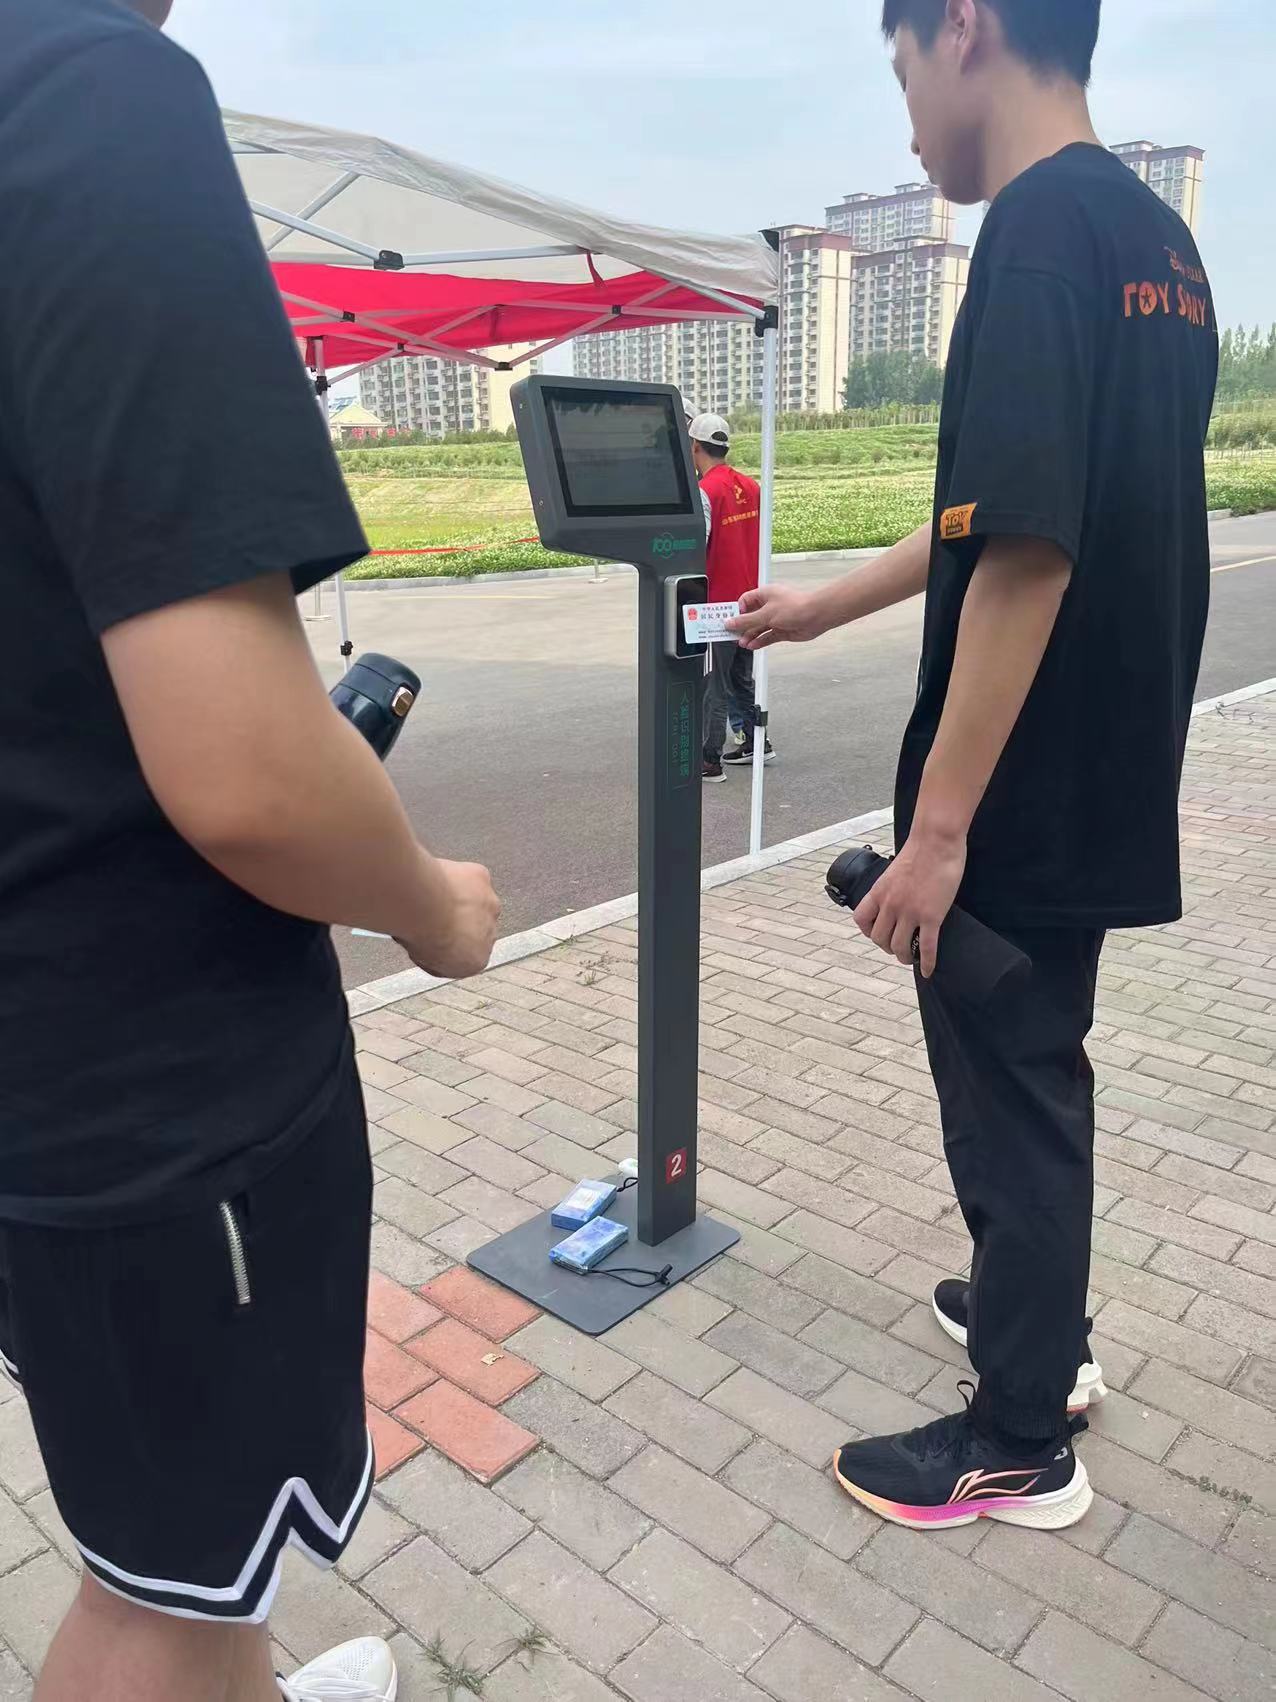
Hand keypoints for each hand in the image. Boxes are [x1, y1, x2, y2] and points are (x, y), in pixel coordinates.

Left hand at [398, 859, 500, 978]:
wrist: (421, 905)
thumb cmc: (419, 932)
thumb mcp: (424, 958)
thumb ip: (435, 956)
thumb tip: (426, 948)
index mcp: (477, 962)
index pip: (468, 954)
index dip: (450, 943)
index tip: (434, 936)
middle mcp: (491, 935)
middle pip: (476, 927)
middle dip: (460, 921)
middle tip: (433, 915)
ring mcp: (489, 905)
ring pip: (476, 901)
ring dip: (461, 899)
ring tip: (432, 895)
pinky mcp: (483, 878)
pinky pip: (471, 877)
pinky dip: (458, 876)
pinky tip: (438, 879)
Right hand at [728, 584, 828, 650]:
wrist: (816, 615)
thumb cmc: (796, 607)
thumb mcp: (766, 614)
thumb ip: (746, 621)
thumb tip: (730, 622)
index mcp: (765, 595)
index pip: (745, 602)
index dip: (736, 611)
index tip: (729, 621)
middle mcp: (770, 606)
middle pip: (750, 617)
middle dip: (741, 626)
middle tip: (731, 634)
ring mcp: (776, 619)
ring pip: (758, 628)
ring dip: (749, 636)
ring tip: (742, 643)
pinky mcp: (782, 630)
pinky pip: (767, 636)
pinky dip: (759, 641)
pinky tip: (752, 646)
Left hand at [852, 830, 966, 978]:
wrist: (936, 840)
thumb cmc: (921, 849)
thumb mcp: (895, 870)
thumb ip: (893, 886)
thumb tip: (897, 895)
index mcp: (879, 891)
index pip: (860, 920)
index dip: (868, 932)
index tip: (878, 934)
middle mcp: (890, 904)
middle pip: (880, 939)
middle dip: (888, 947)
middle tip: (898, 948)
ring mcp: (910, 912)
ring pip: (900, 947)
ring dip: (905, 957)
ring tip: (911, 958)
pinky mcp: (931, 916)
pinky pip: (927, 947)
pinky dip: (927, 963)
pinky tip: (928, 970)